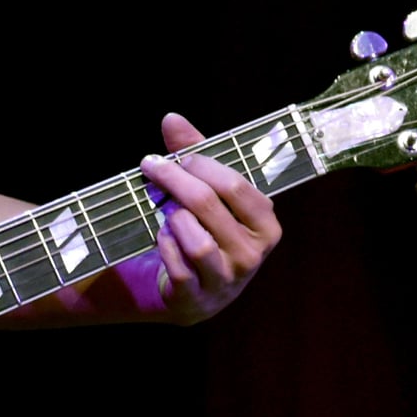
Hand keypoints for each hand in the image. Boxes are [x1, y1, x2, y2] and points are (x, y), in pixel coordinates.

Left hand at [119, 111, 281, 323]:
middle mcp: (253, 254)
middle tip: (151, 166)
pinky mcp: (198, 298)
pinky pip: (177, 264)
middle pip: (209, 205)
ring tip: (162, 209)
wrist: (188, 291)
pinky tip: (161, 235)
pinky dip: (164, 244)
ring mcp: (227, 279)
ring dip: (171, 217)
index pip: (236, 185)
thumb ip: (194, 154)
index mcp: (265, 225)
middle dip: (175, 180)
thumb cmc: (202, 229)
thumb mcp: (208, 193)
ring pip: (195, 239)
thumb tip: (171, 118)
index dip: (201, 165)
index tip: (175, 156)